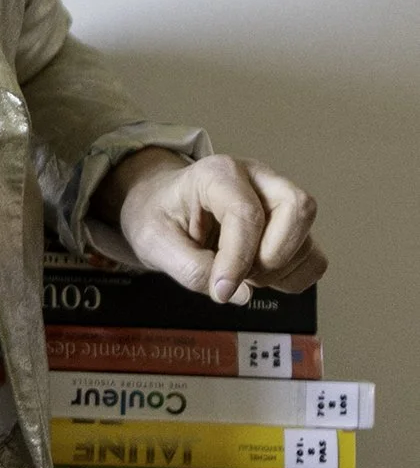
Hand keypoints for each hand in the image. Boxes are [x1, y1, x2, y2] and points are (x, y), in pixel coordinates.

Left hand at [100, 149, 325, 302]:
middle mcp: (258, 179)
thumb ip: (191, 269)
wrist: (159, 207)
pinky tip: (257, 276)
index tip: (220, 290)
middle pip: (298, 210)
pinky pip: (313, 259)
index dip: (238, 258)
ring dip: (277, 272)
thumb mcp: (153, 241)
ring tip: (238, 272)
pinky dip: (291, 278)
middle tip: (236, 273)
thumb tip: (241, 295)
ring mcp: (279, 201)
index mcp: (218, 173)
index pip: (246, 213)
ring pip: (308, 241)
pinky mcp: (291, 227)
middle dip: (270, 256)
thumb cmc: (155, 216)